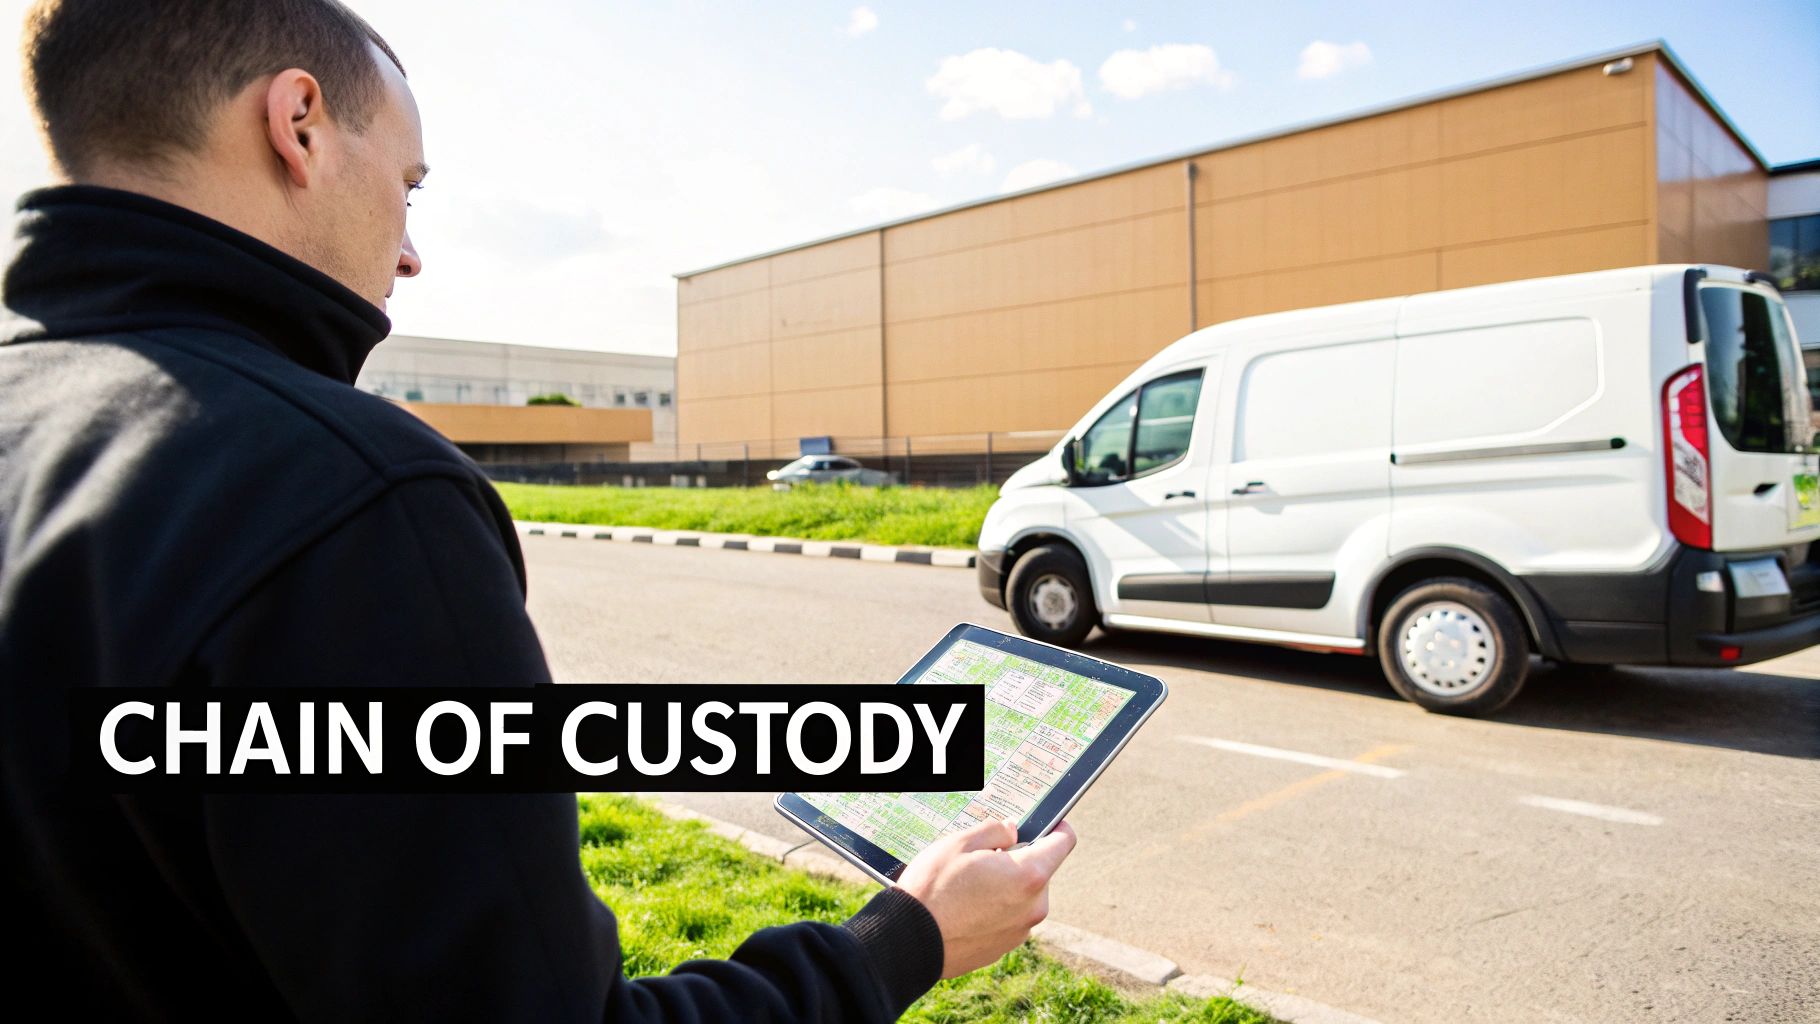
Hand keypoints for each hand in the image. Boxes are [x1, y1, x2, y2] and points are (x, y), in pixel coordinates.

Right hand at [894, 817, 1078, 978]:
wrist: (910, 941)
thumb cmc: (933, 889)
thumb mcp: (959, 843)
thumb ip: (994, 830)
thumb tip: (1012, 831)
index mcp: (1029, 875)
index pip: (1064, 842)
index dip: (1057, 826)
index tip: (1046, 822)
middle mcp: (1033, 906)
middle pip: (1039, 870)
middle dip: (1018, 859)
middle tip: (983, 857)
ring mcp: (1020, 930)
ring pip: (1022, 895)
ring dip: (1005, 886)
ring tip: (967, 885)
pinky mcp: (1004, 947)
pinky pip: (1007, 917)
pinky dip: (993, 908)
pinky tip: (964, 907)